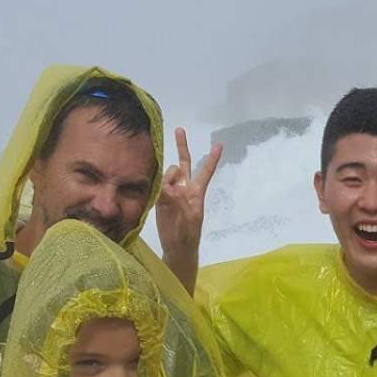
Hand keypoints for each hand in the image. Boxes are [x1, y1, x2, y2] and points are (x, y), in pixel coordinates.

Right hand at [155, 127, 222, 265]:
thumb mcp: (190, 217)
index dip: (212, 158)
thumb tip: (168, 187)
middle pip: (183, 162)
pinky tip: (158, 192)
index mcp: (197, 192)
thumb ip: (181, 200)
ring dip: (167, 177)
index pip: (206, 171)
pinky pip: (157, 183)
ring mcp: (171, 191)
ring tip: (167, 195)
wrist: (177, 246)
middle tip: (179, 129)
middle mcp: (184, 187)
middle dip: (182, 146)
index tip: (219, 144)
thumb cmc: (189, 233)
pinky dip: (156, 184)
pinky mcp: (159, 197)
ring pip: (168, 172)